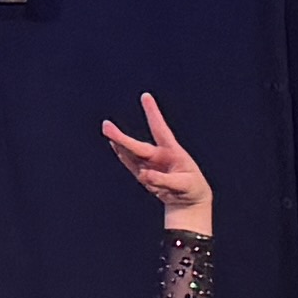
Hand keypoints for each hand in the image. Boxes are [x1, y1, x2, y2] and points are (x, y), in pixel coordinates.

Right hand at [97, 95, 209, 232]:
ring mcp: (150, 164)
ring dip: (119, 144)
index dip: (153, 113)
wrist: (188, 200)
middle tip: (106, 126)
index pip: (160, 129)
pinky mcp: (144, 175)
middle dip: (122, 138)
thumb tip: (143, 176)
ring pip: (131, 154)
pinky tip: (114, 146)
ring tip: (108, 132)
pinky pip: (131, 164)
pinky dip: (122, 155)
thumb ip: (163, 181)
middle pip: (138, 146)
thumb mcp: (182, 186)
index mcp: (172, 152)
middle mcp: (159, 155)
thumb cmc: (190, 188)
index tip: (146, 96)